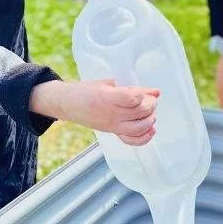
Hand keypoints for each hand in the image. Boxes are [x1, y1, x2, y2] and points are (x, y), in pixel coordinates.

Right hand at [36, 79, 159, 144]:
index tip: (142, 91)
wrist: (68, 104)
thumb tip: (155, 92)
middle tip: (150, 99)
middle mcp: (110, 114)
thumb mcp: (108, 83)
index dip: (142, 94)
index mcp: (106, 98)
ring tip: (150, 111)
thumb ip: (132, 88)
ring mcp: (112, 126)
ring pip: (139, 127)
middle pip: (140, 112)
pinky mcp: (113, 132)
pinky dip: (145, 137)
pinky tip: (150, 128)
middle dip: (151, 104)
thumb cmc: (85, 91)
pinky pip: (132, 141)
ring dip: (150, 119)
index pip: (132, 99)